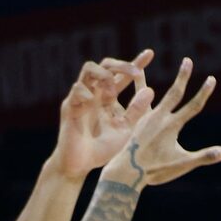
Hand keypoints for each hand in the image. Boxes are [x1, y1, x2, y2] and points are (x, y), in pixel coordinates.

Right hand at [50, 53, 152, 179]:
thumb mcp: (124, 130)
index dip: (135, 63)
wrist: (80, 166)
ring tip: (111, 89)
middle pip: (106, 65)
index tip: (150, 54)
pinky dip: (86, 93)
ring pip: (89, 68)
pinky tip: (92, 103)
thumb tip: (150, 90)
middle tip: (136, 73)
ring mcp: (81, 97)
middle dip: (122, 65)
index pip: (122, 75)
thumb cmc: (101, 150)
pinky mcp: (70, 106)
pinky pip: (77, 89)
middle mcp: (95, 93)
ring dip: (103, 73)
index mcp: (108, 98)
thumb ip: (136, 112)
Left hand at [105, 55, 220, 189]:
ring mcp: (145, 118)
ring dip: (144, 77)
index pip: (193, 106)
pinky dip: (128, 93)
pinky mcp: (133, 123)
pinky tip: (123, 85)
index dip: (203, 93)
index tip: (211, 79)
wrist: (127, 173)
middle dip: (183, 77)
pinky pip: (131, 102)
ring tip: (141, 63)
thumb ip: (204, 156)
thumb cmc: (156, 171)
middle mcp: (158, 117)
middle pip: (174, 93)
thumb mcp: (182, 164)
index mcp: (172, 126)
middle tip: (188, 60)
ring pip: (144, 92)